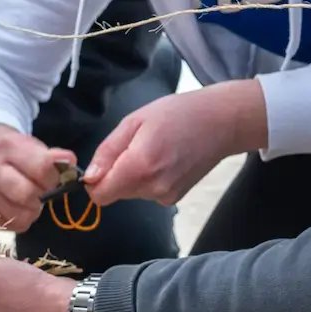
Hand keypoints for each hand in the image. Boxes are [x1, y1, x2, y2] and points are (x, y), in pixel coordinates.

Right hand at [0, 126, 74, 229]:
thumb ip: (54, 158)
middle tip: (41, 193)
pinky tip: (14, 208)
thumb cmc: (19, 159)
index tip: (53, 179)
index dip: (54, 178)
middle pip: (27, 194)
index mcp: (8, 145)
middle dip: (41, 197)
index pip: (42, 168)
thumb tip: (69, 161)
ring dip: (31, 212)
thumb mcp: (36, 150)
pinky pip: (7, 226)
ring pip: (18, 215)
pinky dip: (17, 221)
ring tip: (28, 202)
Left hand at [85, 83, 266, 206]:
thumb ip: (108, 151)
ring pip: (131, 193)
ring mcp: (166, 196)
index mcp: (139, 166)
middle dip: (116, 174)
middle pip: (115, 193)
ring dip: (133, 176)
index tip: (104, 162)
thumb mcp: (134, 121)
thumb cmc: (177, 114)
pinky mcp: (175, 198)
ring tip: (153, 149)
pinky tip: (165, 160)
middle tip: (135, 146)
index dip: (94, 181)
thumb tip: (89, 178)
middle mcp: (153, 187)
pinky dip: (149, 179)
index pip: (101, 195)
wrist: (221, 123)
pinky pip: (148, 192)